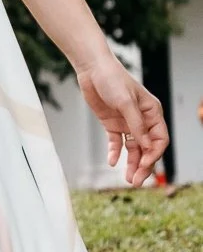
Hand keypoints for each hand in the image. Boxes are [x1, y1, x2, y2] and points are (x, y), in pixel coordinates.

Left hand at [77, 55, 168, 189]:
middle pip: (147, 148)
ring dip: (132, 163)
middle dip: (144, 165)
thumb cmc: (112, 80)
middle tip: (136, 181)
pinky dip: (115, 153)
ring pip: (133, 149)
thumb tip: (146, 147)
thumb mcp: (126, 103)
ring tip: (129, 179)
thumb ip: (136, 125)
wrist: (92, 70)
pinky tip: (112, 162)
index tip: (144, 165)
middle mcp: (142, 120)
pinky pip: (116, 143)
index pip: (159, 139)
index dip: (154, 154)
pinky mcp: (112, 124)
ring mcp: (127, 123)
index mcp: (152, 113)